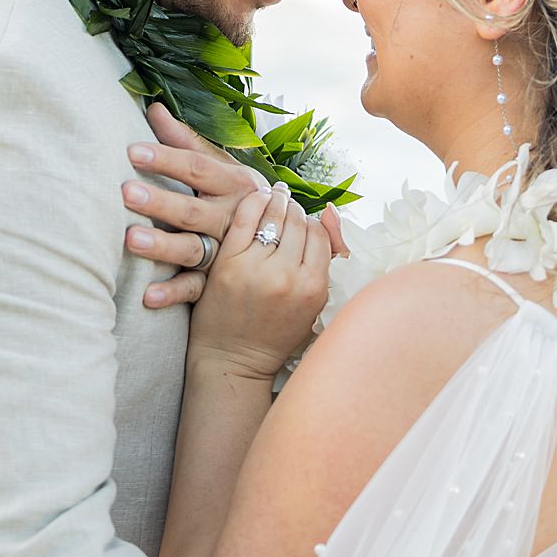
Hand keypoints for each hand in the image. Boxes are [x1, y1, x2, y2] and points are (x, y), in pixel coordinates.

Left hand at [124, 106, 346, 309]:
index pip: (197, 168)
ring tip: (131, 240)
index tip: (133, 150)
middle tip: (126, 192)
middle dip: (160, 200)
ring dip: (163, 246)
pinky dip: (173, 293)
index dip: (167, 158)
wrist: (287, 245)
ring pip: (193, 248)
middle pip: (192, 209)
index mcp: (234, 184)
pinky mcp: (220, 280)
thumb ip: (188, 141)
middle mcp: (232, 217)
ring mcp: (227, 251)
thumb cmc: (244, 198)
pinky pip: (196, 289)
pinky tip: (148, 296)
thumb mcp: (224, 167)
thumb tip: (154, 108)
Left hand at [188, 181, 331, 381]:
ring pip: (275, 216)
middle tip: (288, 203)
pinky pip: (245, 218)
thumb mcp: (312, 304)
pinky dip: (253, 201)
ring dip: (277, 201)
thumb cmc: (274, 334)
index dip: (313, 224)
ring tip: (276, 196)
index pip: (320, 235)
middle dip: (295, 209)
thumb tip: (329, 212)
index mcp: (313, 288)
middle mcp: (287, 276)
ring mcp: (256, 268)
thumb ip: (324, 261)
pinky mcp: (227, 263)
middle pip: (299, 222)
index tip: (304, 222)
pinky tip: (257, 196)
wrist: (232, 360)